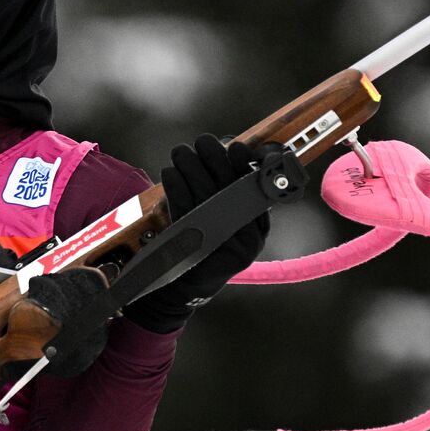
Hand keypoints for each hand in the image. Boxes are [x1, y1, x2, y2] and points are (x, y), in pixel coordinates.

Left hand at [123, 133, 303, 332]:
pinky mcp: (195, 247)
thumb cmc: (206, 243)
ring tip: (180, 152)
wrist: (185, 288)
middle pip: (230, 183)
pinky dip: (175, 184)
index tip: (231, 145)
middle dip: (214, 155)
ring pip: (204, 190)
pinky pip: (184, 206)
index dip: (245, 161)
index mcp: (259, 225)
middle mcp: (248, 236)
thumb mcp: (227, 220)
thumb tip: (227, 146)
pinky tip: (170, 173)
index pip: (259, 186)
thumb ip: (232, 189)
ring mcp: (223, 244)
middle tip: (200, 142)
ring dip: (190, 163)